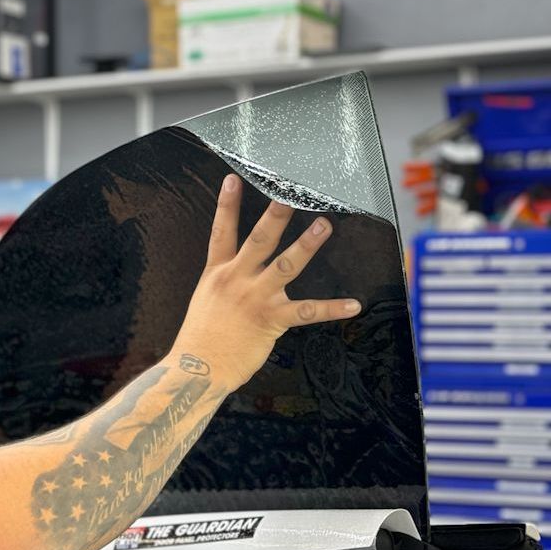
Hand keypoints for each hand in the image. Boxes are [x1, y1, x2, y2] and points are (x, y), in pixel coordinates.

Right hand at [170, 174, 360, 390]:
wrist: (197, 369)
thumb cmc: (199, 339)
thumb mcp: (204, 302)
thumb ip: (223, 284)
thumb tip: (237, 277)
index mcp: (217, 274)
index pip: (220, 232)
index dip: (226, 205)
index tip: (233, 180)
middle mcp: (237, 280)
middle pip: (259, 239)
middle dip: (276, 215)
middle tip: (291, 194)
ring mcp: (256, 298)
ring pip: (285, 265)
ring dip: (307, 245)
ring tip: (324, 226)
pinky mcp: (272, 320)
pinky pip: (308, 311)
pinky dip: (333, 309)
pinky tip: (353, 305)